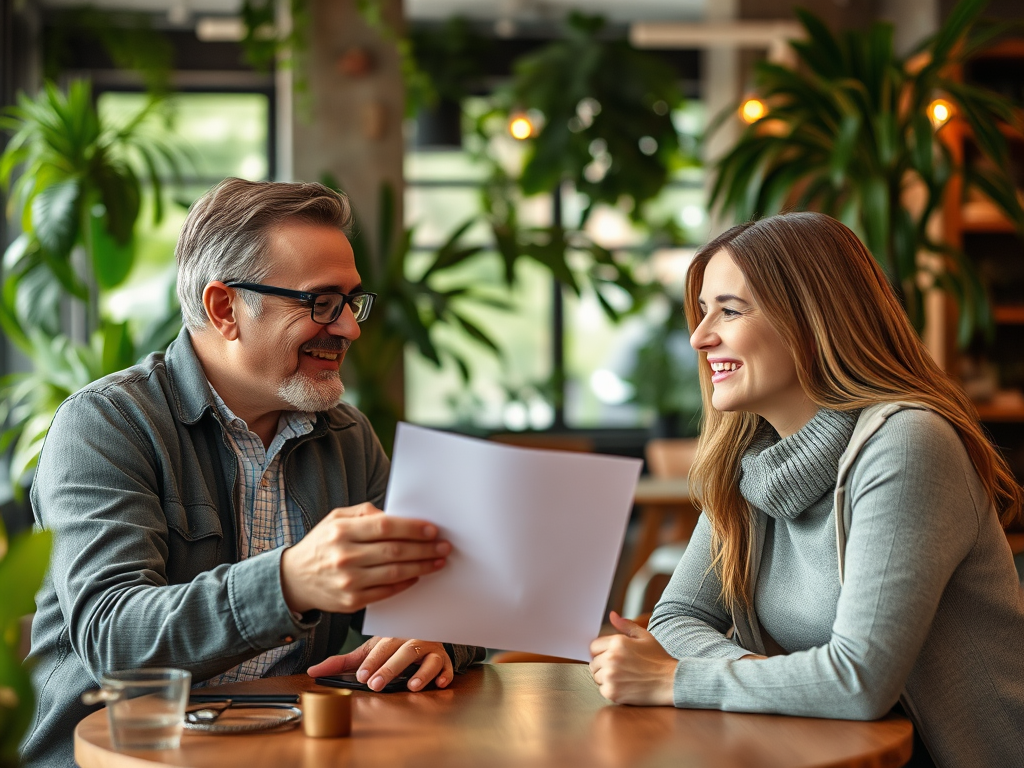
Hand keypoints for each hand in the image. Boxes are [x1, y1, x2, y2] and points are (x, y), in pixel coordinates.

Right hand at [280, 503, 449, 614]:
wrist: (293, 580)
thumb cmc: (321, 544)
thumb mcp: (335, 519)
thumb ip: (364, 514)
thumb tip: (396, 516)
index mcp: (341, 531)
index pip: (385, 527)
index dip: (412, 528)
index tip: (432, 529)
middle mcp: (344, 557)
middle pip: (394, 551)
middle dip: (424, 548)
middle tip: (443, 546)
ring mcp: (348, 582)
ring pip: (394, 573)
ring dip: (421, 567)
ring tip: (438, 562)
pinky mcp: (352, 602)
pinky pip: (386, 592)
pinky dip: (405, 584)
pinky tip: (418, 576)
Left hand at [307, 637, 452, 691]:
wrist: (421, 632)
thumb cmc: (392, 645)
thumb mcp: (368, 651)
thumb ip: (343, 662)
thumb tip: (313, 671)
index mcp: (391, 636)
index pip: (381, 648)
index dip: (372, 661)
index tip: (362, 675)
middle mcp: (411, 640)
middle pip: (403, 652)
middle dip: (390, 668)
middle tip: (377, 683)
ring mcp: (430, 649)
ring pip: (428, 658)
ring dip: (421, 672)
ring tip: (412, 686)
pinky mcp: (444, 659)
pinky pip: (447, 665)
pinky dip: (446, 673)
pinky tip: (441, 682)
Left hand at [588, 611, 676, 705]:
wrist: (670, 682)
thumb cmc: (659, 659)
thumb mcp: (644, 636)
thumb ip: (626, 625)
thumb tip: (612, 615)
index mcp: (617, 642)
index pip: (593, 647)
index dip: (601, 652)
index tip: (611, 657)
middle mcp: (611, 658)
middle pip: (594, 662)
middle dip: (604, 665)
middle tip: (621, 668)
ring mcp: (611, 676)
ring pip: (597, 676)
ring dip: (607, 678)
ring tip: (625, 677)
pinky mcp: (612, 692)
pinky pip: (602, 689)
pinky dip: (612, 690)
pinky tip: (626, 686)